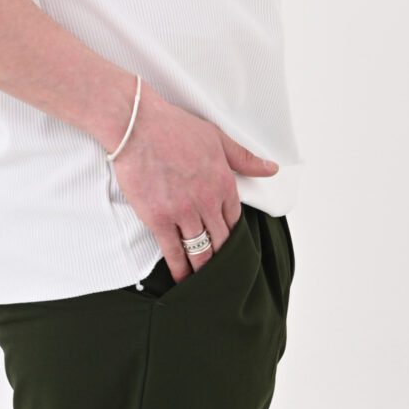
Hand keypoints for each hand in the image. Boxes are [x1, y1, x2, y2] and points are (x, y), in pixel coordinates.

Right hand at [109, 78, 278, 284]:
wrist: (137, 127)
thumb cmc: (173, 127)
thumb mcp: (217, 137)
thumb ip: (244, 158)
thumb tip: (271, 168)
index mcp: (224, 182)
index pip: (235, 219)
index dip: (233, 233)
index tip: (230, 244)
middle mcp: (207, 201)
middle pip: (222, 240)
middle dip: (223, 257)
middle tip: (222, 272)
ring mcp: (184, 213)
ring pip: (201, 251)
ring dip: (204, 268)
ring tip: (204, 281)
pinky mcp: (160, 220)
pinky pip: (174, 252)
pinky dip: (180, 270)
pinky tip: (182, 279)